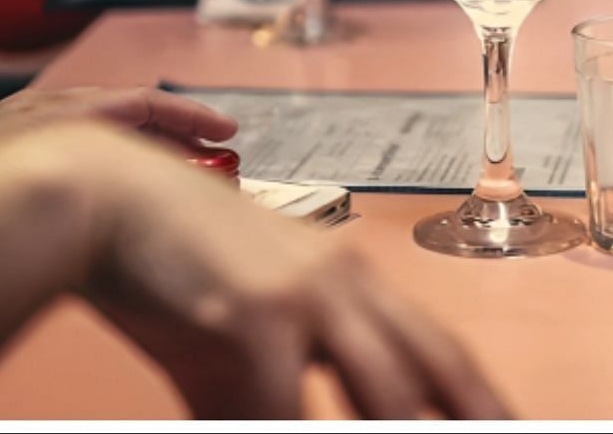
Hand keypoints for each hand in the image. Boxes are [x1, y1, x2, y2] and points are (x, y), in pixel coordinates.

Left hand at [0, 86, 238, 190]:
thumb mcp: (21, 159)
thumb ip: (82, 157)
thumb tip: (145, 170)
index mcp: (63, 108)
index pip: (146, 101)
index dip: (193, 116)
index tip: (230, 131)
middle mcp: (51, 110)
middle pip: (134, 111)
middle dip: (180, 129)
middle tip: (218, 154)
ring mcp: (30, 126)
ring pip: (109, 128)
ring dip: (149, 144)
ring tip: (178, 170)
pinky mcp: (10, 147)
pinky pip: (83, 145)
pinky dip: (114, 157)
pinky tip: (113, 185)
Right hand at [73, 129, 511, 418]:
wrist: (104, 201)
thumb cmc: (169, 263)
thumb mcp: (240, 330)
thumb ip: (275, 391)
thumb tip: (278, 426)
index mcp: (352, 282)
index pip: (441, 351)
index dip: (481, 400)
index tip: (507, 429)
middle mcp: (345, 284)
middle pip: (432, 372)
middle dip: (468, 420)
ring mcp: (306, 296)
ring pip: (385, 392)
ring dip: (392, 433)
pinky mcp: (256, 313)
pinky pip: (289, 407)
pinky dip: (286, 432)